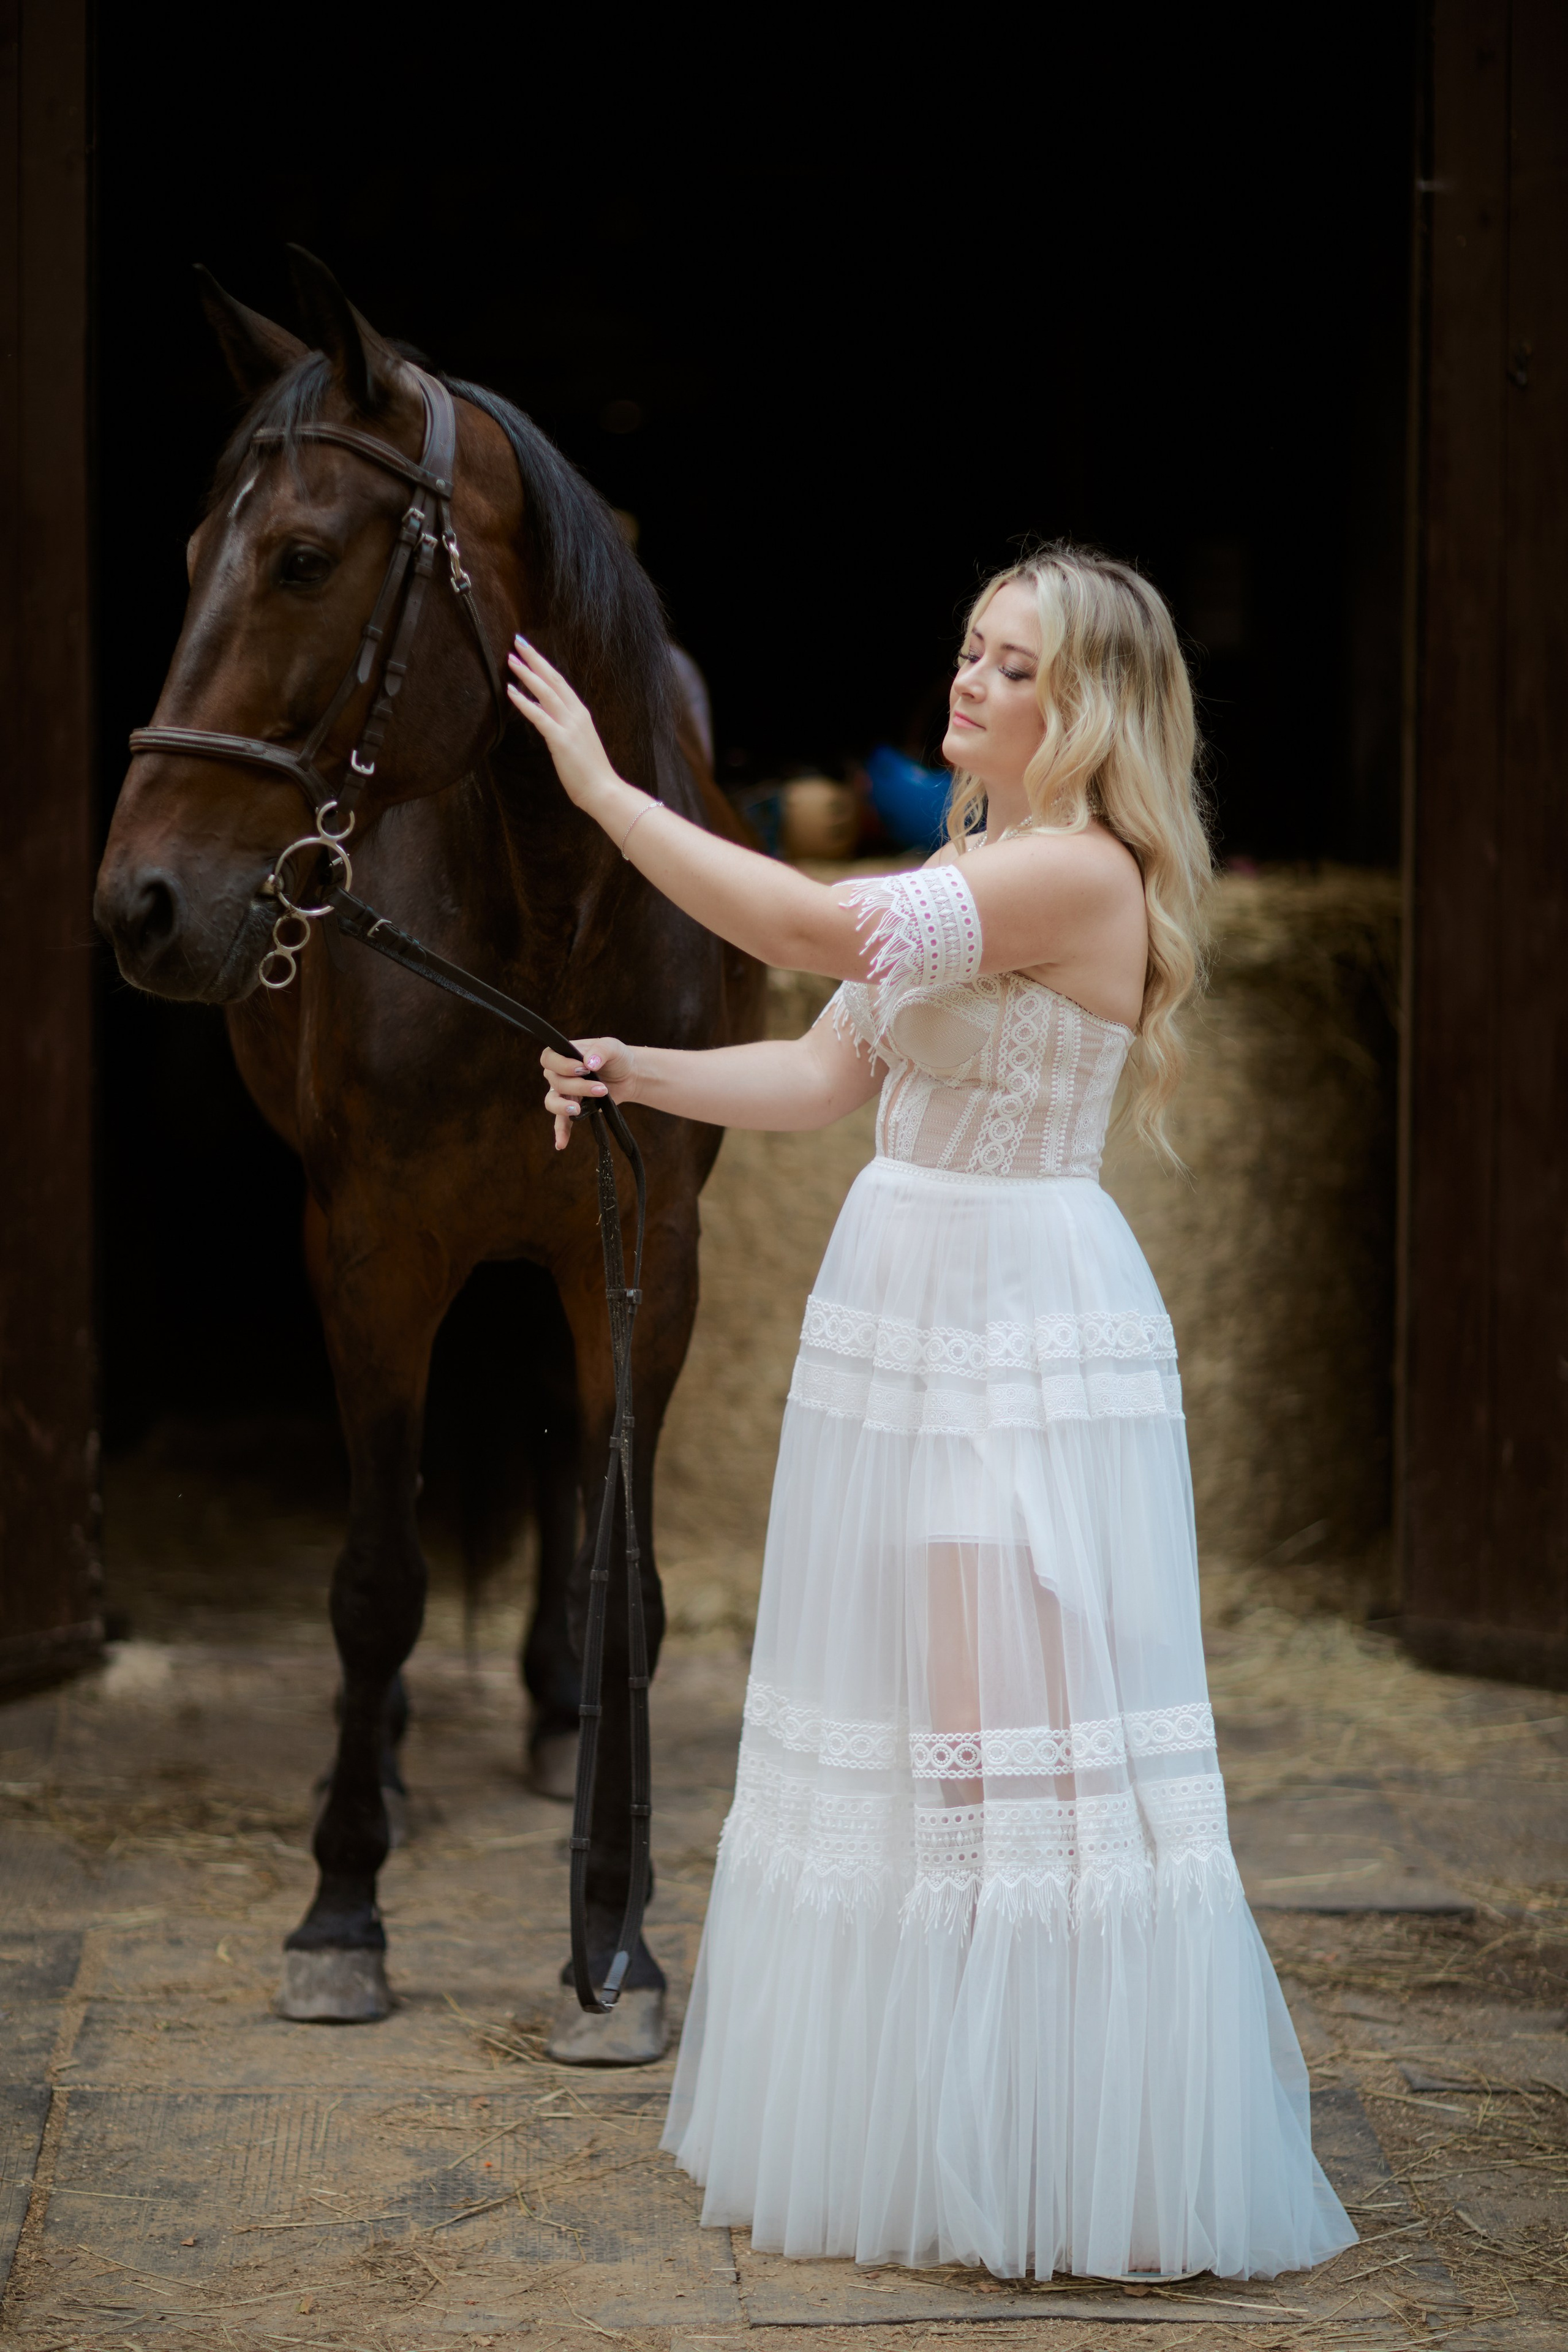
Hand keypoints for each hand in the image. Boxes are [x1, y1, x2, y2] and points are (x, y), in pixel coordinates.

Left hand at [507, 637, 619, 814]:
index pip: (559, 682)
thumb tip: (549, 722)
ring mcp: (569, 726)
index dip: (543, 665)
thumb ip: (565, 729)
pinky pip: (539, 716)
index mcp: (580, 714)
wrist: (603, 791)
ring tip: (511, 660)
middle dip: (534, 659)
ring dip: (527, 674)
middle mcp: (576, 714)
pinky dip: (524, 702)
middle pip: (553, 679)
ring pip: (546, 692)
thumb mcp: (578, 743)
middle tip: (517, 642)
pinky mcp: (561, 740)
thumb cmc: (590, 773)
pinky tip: (510, 692)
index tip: (529, 651)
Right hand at [540, 1036, 637, 1151]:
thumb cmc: (617, 1057)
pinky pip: (561, 1122)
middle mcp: (559, 1074)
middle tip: (601, 1088)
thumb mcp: (612, 1046)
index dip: (561, 1064)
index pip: (548, 1058)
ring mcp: (565, 1093)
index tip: (583, 1068)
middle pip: (555, 1081)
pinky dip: (560, 1132)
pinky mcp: (574, 1108)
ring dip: (564, 1106)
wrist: (629, 1075)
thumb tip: (589, 1062)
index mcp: (564, 1055)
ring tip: (578, 1109)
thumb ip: (600, 1049)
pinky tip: (561, 1144)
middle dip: (577, 1086)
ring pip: (552, 1101)